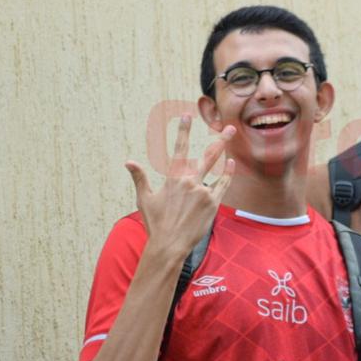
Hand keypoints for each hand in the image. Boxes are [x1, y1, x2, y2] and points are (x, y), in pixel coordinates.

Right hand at [124, 115, 235, 257]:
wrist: (169, 244)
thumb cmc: (155, 222)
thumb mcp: (145, 199)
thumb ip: (140, 178)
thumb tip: (129, 162)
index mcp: (173, 178)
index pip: (179, 148)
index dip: (182, 130)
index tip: (187, 116)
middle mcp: (190, 181)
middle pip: (207, 156)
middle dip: (219, 140)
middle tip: (229, 127)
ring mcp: (203, 192)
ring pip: (215, 169)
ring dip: (224, 152)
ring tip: (231, 138)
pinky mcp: (213, 204)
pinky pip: (222, 185)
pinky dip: (227, 174)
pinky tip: (231, 163)